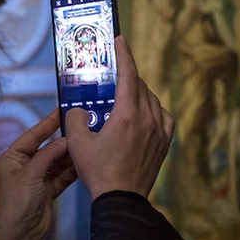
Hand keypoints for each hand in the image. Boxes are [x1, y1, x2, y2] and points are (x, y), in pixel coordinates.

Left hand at [0, 111, 77, 239]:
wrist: (18, 237)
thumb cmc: (18, 202)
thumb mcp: (30, 174)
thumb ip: (48, 155)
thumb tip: (65, 140)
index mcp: (13, 158)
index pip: (33, 136)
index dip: (48, 123)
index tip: (63, 110)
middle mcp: (25, 166)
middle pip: (47, 148)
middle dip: (63, 141)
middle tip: (84, 127)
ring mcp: (37, 179)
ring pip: (56, 162)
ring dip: (69, 156)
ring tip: (88, 144)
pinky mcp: (48, 192)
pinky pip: (62, 176)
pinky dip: (71, 171)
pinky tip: (84, 162)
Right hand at [65, 35, 174, 199]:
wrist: (121, 199)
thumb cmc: (98, 172)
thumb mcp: (77, 143)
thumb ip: (76, 119)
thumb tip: (78, 109)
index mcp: (127, 115)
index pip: (128, 75)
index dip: (124, 54)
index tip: (120, 40)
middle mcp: (147, 119)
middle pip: (140, 86)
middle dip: (128, 77)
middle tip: (114, 77)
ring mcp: (159, 131)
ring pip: (153, 100)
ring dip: (140, 93)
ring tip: (126, 98)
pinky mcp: (164, 143)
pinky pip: (164, 117)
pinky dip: (155, 110)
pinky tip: (146, 114)